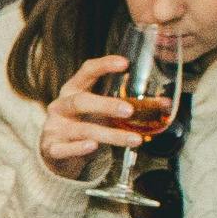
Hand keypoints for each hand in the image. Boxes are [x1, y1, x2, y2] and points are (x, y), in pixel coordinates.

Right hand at [35, 54, 148, 179]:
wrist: (57, 154)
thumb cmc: (84, 126)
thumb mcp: (102, 114)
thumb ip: (126, 108)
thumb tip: (165, 104)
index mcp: (73, 90)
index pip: (86, 71)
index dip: (104, 65)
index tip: (125, 63)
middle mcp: (61, 105)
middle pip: (80, 101)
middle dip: (106, 105)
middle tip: (129, 110)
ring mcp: (54, 127)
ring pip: (82, 130)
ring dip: (110, 134)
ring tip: (134, 139)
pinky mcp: (51, 148)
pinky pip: (64, 148)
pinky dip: (78, 148)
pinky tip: (93, 147)